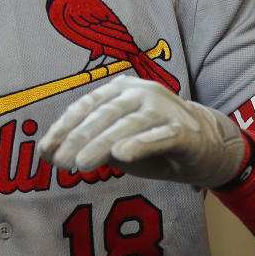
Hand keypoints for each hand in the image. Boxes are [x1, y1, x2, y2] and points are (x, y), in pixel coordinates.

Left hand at [39, 75, 246, 187]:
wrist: (208, 146)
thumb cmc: (154, 142)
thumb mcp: (117, 144)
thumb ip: (89, 144)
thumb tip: (49, 155)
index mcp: (119, 90)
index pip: (85, 106)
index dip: (63, 128)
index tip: (46, 150)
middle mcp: (140, 92)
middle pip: (103, 115)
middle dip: (78, 139)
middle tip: (61, 162)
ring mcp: (164, 108)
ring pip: (127, 124)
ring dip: (102, 144)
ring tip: (82, 164)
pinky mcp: (185, 130)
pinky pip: (160, 136)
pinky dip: (140, 143)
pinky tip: (122, 155)